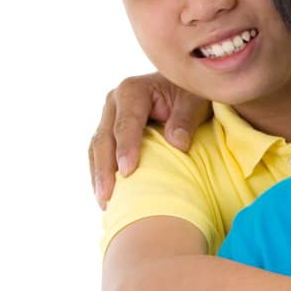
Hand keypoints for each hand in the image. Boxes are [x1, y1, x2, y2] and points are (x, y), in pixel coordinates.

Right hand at [89, 73, 211, 208]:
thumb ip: (185, 119)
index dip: (126, 148)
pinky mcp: (109, 130)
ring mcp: (108, 117)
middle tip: (108, 197)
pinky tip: (107, 195)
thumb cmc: (190, 93)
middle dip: (104, 170)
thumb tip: (178, 143)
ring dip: (98, 176)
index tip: (128, 172)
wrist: (182, 87)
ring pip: (96, 149)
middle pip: (104, 139)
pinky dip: (101, 174)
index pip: (126, 124)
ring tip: (104, 203)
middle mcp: (114, 102)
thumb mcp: (194, 100)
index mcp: (132, 91)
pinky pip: (100, 154)